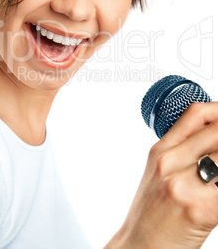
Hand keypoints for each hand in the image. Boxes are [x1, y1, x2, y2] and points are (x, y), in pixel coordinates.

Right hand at [106, 102, 217, 248]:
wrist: (139, 247)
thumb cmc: (151, 213)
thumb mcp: (159, 173)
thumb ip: (183, 151)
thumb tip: (214, 140)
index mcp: (161, 150)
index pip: (196, 113)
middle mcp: (170, 162)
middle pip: (217, 131)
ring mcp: (184, 185)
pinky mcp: (200, 209)